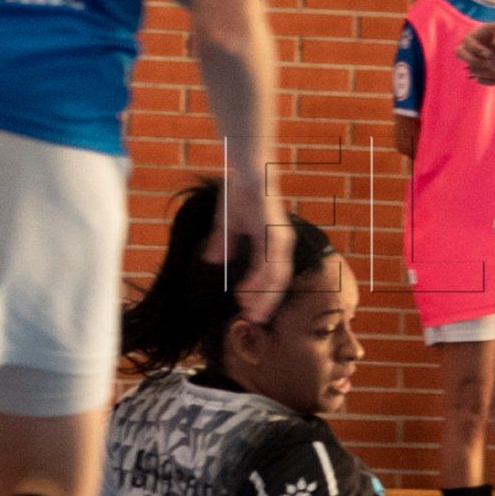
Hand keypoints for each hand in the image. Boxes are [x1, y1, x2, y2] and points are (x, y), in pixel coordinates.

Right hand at [206, 180, 293, 324]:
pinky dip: (258, 281)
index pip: (273, 277)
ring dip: (263, 298)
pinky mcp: (273, 234)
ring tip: (250, 314)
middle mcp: (281, 245)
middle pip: (278, 283)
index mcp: (274, 245)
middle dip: (266, 304)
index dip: (263, 296)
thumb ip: (223, 244)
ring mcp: (279, 240)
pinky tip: (246, 293)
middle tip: (253, 322)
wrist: (246, 173)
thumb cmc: (240, 195)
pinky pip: (268, 264)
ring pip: (276, 278)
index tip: (250, 312)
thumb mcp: (227, 225)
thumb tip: (213, 261)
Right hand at [457, 15, 494, 85]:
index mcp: (477, 34)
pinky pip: (481, 80)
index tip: (490, 54)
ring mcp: (477, 59)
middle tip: (492, 64)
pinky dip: (492, 81)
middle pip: (460, 54)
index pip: (467, 41)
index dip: (476, 50)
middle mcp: (473, 47)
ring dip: (488, 73)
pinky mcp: (485, 69)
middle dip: (476, 62)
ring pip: (473, 70)